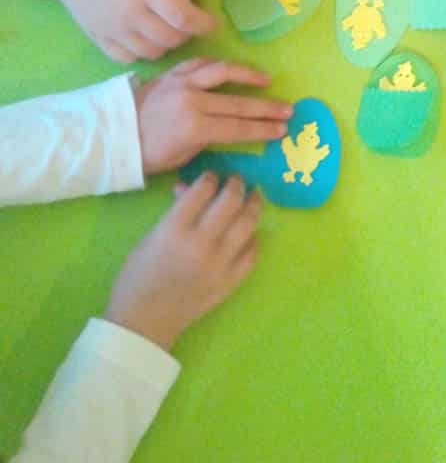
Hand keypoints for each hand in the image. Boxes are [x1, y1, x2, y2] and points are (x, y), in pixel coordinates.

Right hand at [13, 0, 214, 61]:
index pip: (182, 17)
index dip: (204, 24)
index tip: (212, 21)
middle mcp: (130, 13)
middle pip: (171, 38)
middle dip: (188, 33)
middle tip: (189, 21)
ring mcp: (114, 30)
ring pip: (154, 52)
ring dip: (169, 44)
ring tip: (170, 28)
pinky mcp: (100, 40)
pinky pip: (130, 59)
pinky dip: (144, 53)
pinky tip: (147, 37)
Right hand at [106, 173, 259, 350]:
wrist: (143, 322)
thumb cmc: (138, 277)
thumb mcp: (150, 237)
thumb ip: (174, 211)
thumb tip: (190, 188)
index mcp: (174, 230)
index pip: (202, 190)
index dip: (209, 178)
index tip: (211, 176)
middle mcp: (201, 243)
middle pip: (230, 201)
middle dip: (236, 184)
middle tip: (236, 180)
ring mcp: (220, 264)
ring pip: (248, 224)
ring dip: (253, 204)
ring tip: (253, 196)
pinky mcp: (230, 283)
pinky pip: (252, 254)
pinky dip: (254, 238)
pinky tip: (250, 232)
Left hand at [135, 58, 292, 174]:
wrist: (114, 134)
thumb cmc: (148, 154)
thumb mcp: (182, 157)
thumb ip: (209, 141)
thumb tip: (230, 132)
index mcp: (196, 127)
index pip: (240, 128)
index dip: (264, 129)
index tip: (282, 129)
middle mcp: (193, 100)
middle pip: (239, 102)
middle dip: (266, 108)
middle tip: (288, 109)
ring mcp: (182, 82)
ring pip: (223, 72)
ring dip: (248, 75)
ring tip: (266, 80)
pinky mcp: (172, 73)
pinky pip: (201, 64)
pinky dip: (218, 65)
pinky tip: (231, 69)